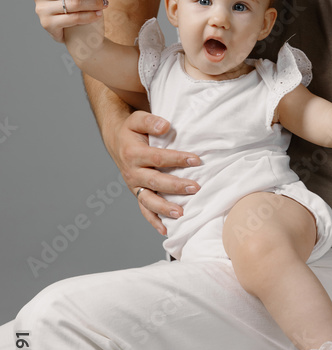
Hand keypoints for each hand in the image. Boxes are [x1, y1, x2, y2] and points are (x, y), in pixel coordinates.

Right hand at [111, 110, 201, 235]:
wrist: (117, 140)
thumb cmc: (132, 130)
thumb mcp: (138, 119)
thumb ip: (151, 121)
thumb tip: (165, 126)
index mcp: (133, 153)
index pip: (157, 158)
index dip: (177, 159)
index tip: (196, 160)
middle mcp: (132, 172)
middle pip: (155, 181)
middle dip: (175, 186)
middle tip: (195, 188)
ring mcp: (134, 185)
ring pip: (148, 200)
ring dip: (164, 208)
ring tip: (181, 214)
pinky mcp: (137, 193)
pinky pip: (144, 209)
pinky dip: (153, 220)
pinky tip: (165, 230)